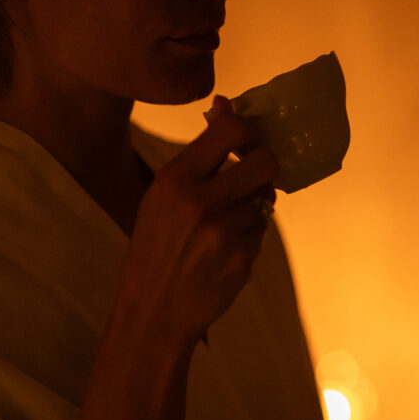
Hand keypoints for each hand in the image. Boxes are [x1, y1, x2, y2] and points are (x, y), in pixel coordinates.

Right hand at [115, 96, 278, 348]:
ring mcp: (227, 233)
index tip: (247, 138)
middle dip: (264, 165)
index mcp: (175, 180)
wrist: (153, 313)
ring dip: (254, 204)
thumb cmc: (152, 251)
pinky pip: (261, 230)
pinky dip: (249, 234)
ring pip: (265, 199)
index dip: (248, 130)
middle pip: (264, 162)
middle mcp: (203, 203)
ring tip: (224, 223)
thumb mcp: (159, 198)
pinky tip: (223, 249)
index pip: (230, 131)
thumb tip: (226, 106)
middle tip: (253, 174)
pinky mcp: (244, 259)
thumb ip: (197, 157)